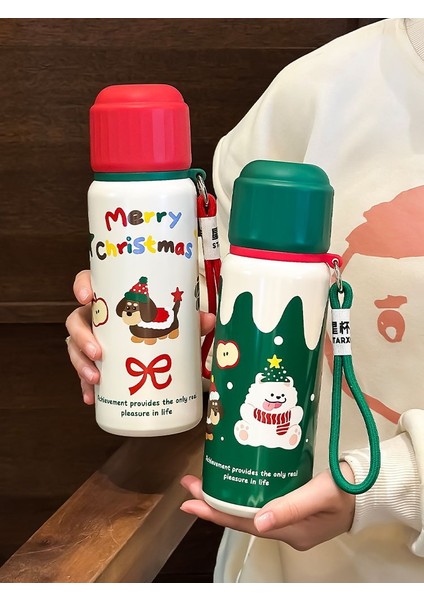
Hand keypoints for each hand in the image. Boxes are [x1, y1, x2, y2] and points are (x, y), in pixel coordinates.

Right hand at [65, 269, 215, 404]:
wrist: (158, 347)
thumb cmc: (158, 324)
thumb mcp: (173, 320)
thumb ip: (190, 320)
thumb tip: (208, 320)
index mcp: (110, 298)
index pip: (89, 283)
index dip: (82, 286)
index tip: (87, 298)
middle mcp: (96, 318)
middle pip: (76, 320)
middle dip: (82, 336)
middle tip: (97, 352)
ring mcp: (91, 340)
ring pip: (75, 347)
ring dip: (81, 363)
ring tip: (96, 378)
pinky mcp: (94, 362)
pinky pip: (83, 372)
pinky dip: (86, 386)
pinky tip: (92, 397)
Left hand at [180, 462, 354, 550]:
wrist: (369, 486)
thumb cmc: (346, 488)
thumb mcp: (319, 495)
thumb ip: (290, 507)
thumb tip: (257, 522)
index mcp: (290, 531)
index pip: (243, 523)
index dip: (215, 512)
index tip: (191, 502)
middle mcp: (284, 528)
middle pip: (240, 516)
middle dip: (213, 501)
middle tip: (189, 485)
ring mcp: (287, 518)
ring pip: (248, 508)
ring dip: (225, 495)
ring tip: (203, 481)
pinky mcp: (291, 505)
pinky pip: (259, 501)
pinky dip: (242, 491)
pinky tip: (233, 479)